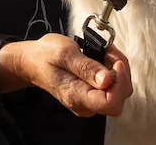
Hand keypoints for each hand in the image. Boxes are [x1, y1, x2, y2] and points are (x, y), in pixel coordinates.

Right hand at [2, 33, 133, 116]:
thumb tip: (107, 80)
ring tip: (106, 52)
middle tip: (109, 52)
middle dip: (121, 73)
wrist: (33, 62)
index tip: (115, 62)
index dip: (120, 82)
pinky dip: (115, 71)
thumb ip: (86, 67)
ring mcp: (90, 101)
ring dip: (119, 69)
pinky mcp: (93, 94)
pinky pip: (114, 87)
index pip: (111, 103)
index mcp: (76, 95)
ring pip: (120, 91)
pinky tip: (105, 58)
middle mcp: (85, 104)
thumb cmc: (46, 55)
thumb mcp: (64, 53)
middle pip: (119, 97)